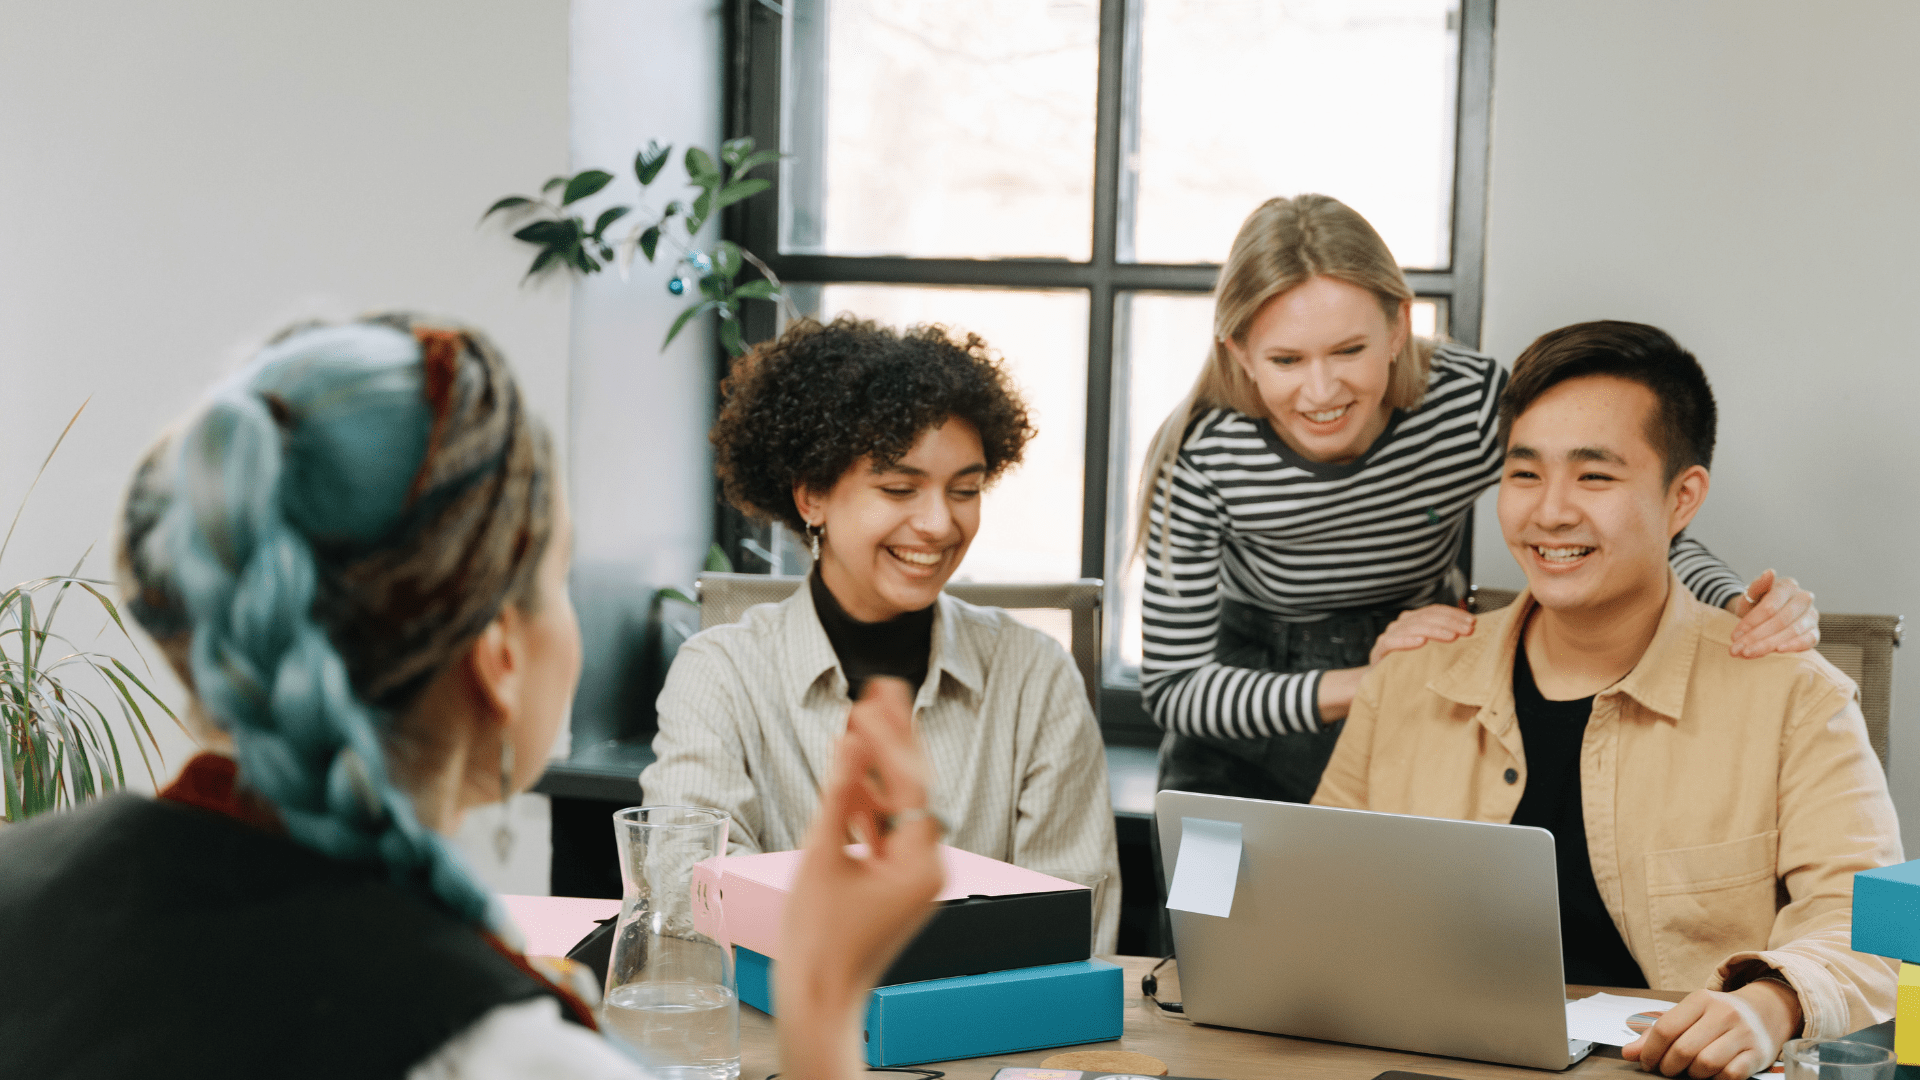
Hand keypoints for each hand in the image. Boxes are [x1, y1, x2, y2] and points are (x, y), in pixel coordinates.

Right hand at [774, 677, 944, 1079]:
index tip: (873, 696)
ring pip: (900, 805)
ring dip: (879, 765)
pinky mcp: (896, 881)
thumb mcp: (822, 855)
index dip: (892, 735)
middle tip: (882, 686)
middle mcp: (928, 867)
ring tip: (862, 714)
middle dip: (895, 737)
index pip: (913, 783)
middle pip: (915, 787)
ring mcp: (914, 875)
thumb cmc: (817, 940)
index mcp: (921, 864)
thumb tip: (853, 740)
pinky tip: (849, 769)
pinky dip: (868, 801)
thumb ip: (839, 793)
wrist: (818, 997)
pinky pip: (887, 829)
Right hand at [1320, 605, 1479, 722]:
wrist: (1378, 682)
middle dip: (1449, 622)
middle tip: (1466, 631)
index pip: (1434, 610)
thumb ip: (1442, 641)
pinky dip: (1406, 640)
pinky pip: (1391, 642)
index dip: (1453, 614)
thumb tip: (1470, 635)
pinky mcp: (1380, 650)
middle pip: (1426, 616)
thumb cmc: (1406, 666)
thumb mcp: (1428, 652)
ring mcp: (1390, 636)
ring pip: (1412, 625)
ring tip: (1450, 636)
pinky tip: (1420, 642)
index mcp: (1413, 621)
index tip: (1472, 622)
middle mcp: (1401, 625)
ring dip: (1434, 630)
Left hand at [1622, 983, 1800, 1079]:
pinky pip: (1730, 1075)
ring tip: (1691, 1071)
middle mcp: (1723, 1013)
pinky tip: (1712, 1074)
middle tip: (1667, 1070)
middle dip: (1669, 1066)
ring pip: (1706, 1064)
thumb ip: (1657, 1034)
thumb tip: (1628, 1053)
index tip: (1646, 1063)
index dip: (1650, 1051)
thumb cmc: (1717, 1017)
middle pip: (1683, 1049)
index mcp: (1701, 999)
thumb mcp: (1688, 1016)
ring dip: (1693, 1074)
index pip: (1666, 1028)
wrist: (1764, 1013)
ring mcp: (1743, 1033)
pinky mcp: (1757, 1054)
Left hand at [1727, 569, 1818, 657]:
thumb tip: (1770, 572)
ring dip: (1768, 645)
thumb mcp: (1751, 594)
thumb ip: (1757, 585)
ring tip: (1748, 653)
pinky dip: (1794, 646)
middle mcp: (1803, 599)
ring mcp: (1812, 615)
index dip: (1751, 622)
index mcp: (1787, 586)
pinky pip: (1809, 640)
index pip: (1769, 606)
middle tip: (1737, 650)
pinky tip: (1778, 651)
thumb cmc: (1756, 603)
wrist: (1763, 614)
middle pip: (1780, 621)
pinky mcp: (1815, 630)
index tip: (1734, 636)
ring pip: (1792, 631)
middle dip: (1756, 637)